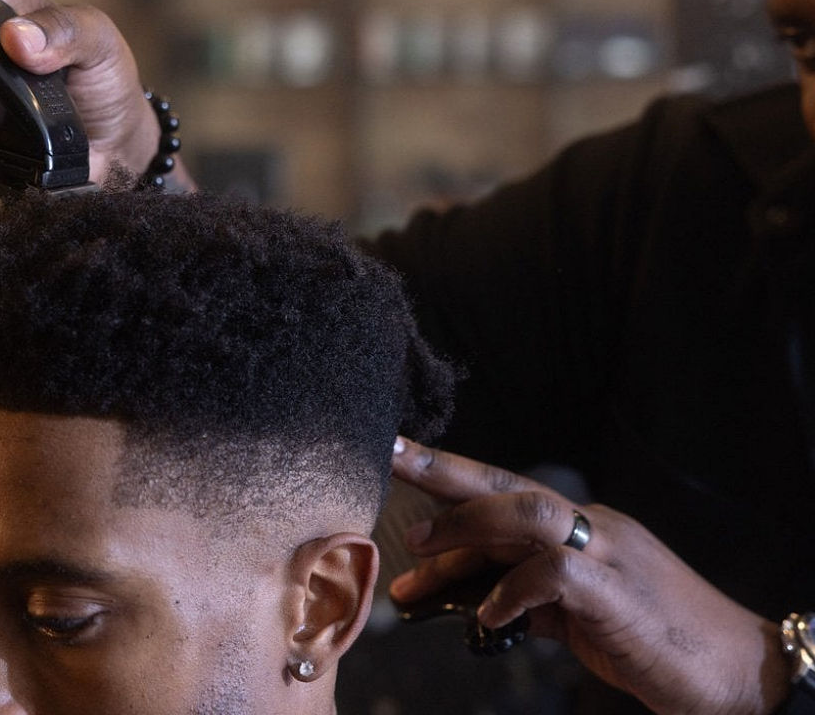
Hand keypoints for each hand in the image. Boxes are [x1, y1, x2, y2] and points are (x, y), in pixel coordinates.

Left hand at [389, 438, 789, 714]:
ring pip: (527, 511)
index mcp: (583, 524)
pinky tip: (488, 619)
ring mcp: (609, 553)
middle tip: (390, 456)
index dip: (452, 474)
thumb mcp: (582, 617)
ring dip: (467, 526)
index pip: (505, 489)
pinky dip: (512, 593)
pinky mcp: (618, 592)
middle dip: (444, 469)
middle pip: (506, 482)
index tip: (402, 457)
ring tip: (420, 549)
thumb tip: (475, 604)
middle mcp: (593, 524)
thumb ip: (531, 599)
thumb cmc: (657, 640)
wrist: (741, 674)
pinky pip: (553, 575)